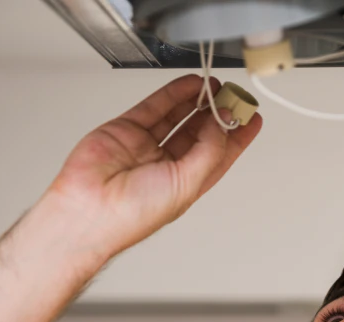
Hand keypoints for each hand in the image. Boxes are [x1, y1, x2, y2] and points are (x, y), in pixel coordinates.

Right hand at [45, 74, 262, 258]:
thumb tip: (222, 123)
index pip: (220, 155)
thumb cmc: (131, 215)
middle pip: (202, 132)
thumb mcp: (187, 184)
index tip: (253, 118)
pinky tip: (192, 84)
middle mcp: (168, 164)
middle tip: (235, 96)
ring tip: (217, 86)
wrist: (89, 210)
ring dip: (200, 101)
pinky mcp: (127, 130)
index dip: (238, 137)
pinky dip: (175, 93)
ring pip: (180, 116)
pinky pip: (156, 106)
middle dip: (220, 114)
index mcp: (187, 183)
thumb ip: (208, 151)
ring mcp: (147, 146)